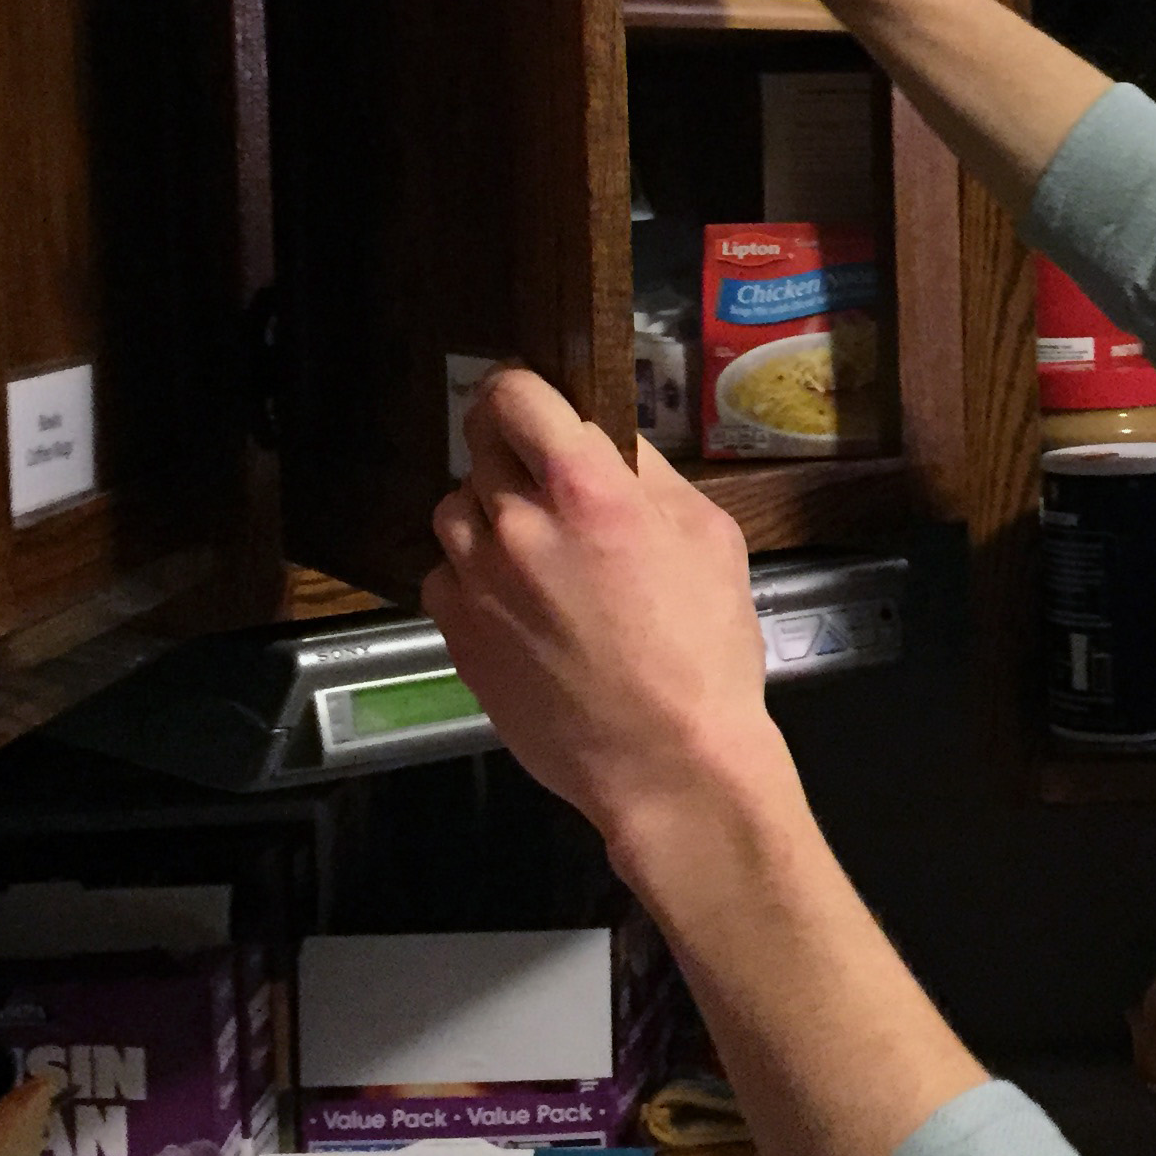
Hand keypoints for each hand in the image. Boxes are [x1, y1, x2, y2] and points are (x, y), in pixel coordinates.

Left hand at [421, 369, 783, 859]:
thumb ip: (649, 475)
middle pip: (480, 445)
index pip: (512, 392)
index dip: (522, 391)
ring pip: (455, 509)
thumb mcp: (709, 536)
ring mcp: (474, 580)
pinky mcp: (454, 632)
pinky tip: (521, 607)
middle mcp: (514, 522)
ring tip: (537, 554)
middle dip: (513, 454)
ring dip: (489, 515)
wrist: (666, 763)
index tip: (537, 407)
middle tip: (551, 487)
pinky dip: (474, 577)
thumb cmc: (704, 650)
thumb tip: (610, 441)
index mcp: (584, 486)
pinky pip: (446, 575)